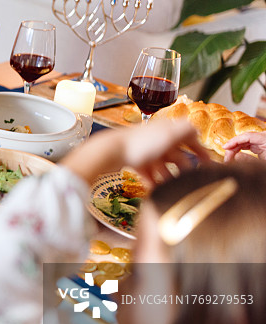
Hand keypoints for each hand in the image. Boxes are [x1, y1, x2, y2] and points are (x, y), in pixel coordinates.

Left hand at [61, 120, 209, 184]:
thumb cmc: (141, 142)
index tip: (210, 166)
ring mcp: (147, 151)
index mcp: (169, 131)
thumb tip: (199, 131)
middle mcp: (159, 140)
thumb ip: (187, 131)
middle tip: (191, 183)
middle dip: (185, 170)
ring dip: (169, 179)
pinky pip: (149, 174)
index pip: (190, 140)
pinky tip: (157, 193)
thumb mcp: (169, 134)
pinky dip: (153, 183)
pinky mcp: (135, 162)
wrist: (111, 150)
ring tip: (174, 190)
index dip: (201, 153)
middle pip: (177, 157)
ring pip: (163, 167)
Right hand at [223, 131, 265, 161]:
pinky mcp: (259, 145)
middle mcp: (263, 138)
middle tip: (227, 159)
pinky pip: (246, 145)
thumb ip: (249, 160)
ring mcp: (261, 141)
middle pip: (243, 139)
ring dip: (235, 150)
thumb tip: (235, 157)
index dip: (234, 141)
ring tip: (229, 160)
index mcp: (265, 139)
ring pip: (243, 142)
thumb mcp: (263, 164)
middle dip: (233, 148)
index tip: (225, 147)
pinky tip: (234, 157)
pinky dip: (239, 150)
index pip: (246, 136)